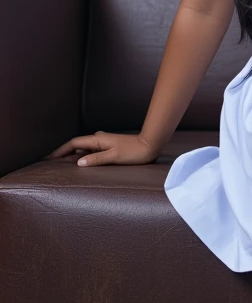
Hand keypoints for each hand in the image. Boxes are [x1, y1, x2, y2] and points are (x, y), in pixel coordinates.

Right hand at [44, 130, 159, 166]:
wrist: (150, 145)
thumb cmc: (134, 152)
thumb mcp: (114, 157)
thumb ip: (96, 159)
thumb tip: (79, 162)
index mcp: (98, 139)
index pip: (74, 143)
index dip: (61, 150)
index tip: (49, 157)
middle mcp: (99, 138)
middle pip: (77, 145)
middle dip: (64, 153)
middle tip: (52, 162)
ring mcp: (104, 142)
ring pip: (85, 148)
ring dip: (74, 154)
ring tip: (63, 164)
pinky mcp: (110, 146)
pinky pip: (92, 150)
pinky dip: (84, 155)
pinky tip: (83, 162)